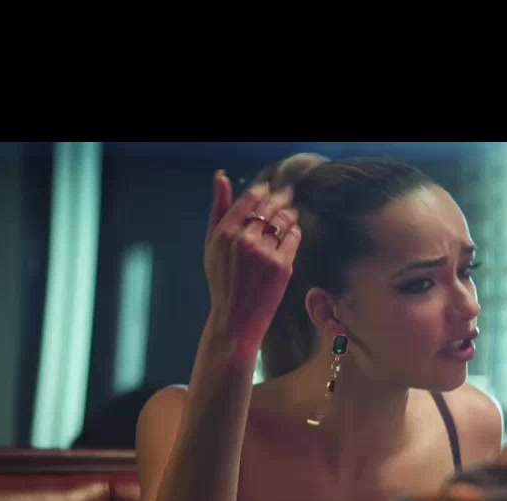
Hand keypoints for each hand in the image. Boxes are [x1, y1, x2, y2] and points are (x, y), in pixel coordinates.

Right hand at [202, 171, 302, 360]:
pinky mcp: (283, 265)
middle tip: (287, 196)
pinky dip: (295, 232)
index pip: (250, 199)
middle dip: (281, 199)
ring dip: (290, 213)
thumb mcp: (211, 244)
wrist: (235, 317)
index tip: (269, 190)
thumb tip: (222, 176)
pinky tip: (292, 233)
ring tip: (290, 214)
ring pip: (285, 220)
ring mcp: (266, 252)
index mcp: (225, 232)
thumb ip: (218, 209)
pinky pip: (294, 237)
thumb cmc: (222, 280)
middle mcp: (246, 240)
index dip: (264, 191)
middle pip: (271, 208)